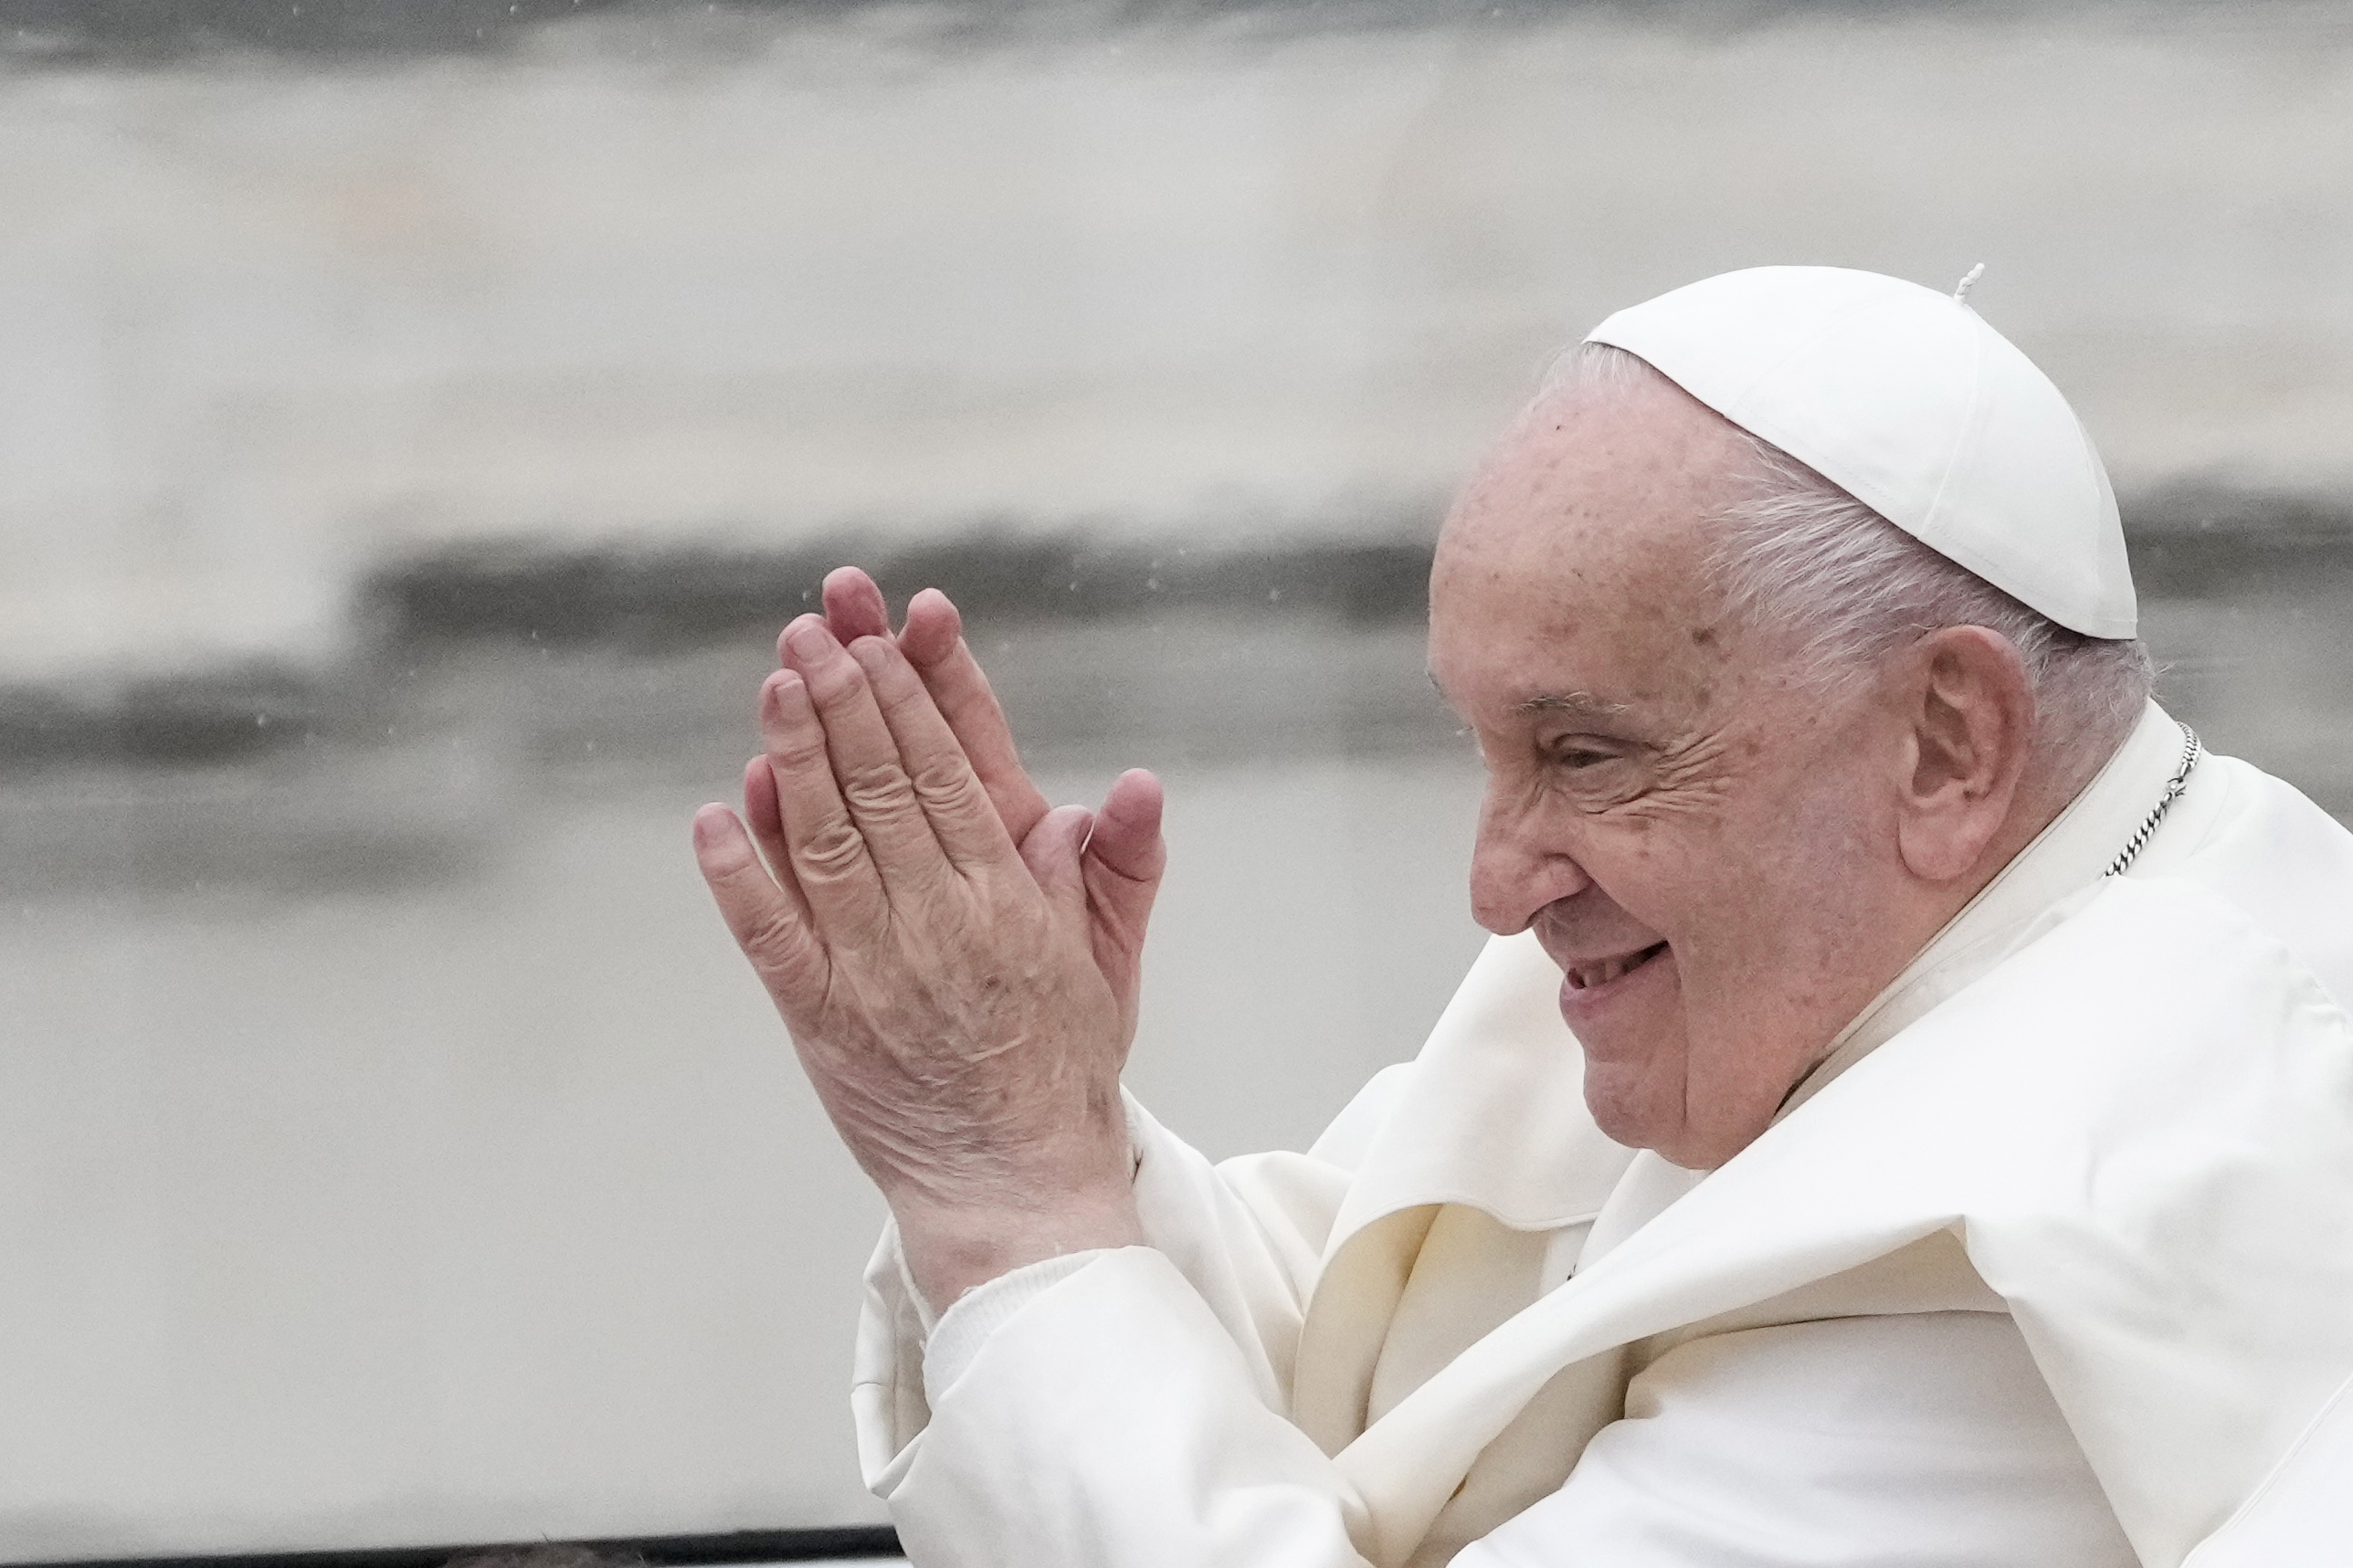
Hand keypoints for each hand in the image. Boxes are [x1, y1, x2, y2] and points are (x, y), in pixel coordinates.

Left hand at [694, 609, 1162, 1308]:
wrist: (1015, 1185)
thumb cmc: (1062, 1065)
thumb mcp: (1112, 961)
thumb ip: (1119, 868)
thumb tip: (1132, 787)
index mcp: (1012, 898)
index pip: (955, 769)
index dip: (915, 695)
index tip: (885, 633)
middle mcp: (941, 922)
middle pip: (885, 785)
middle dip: (846, 699)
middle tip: (813, 629)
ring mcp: (875, 969)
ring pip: (826, 841)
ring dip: (795, 757)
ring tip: (774, 685)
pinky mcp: (821, 1019)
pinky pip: (770, 934)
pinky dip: (740, 874)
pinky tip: (716, 814)